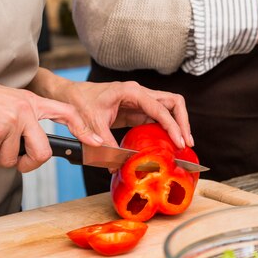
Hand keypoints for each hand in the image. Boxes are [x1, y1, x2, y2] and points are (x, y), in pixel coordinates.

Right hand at [0, 69, 101, 172]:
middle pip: (42, 153)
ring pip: (9, 161)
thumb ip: (26, 121)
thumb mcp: (9, 103)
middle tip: (12, 161)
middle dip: (27, 164)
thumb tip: (33, 151)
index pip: (67, 113)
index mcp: (32, 102)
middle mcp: (26, 111)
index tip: (96, 142)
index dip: (83, 129)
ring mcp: (11, 121)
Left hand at [59, 80, 191, 150]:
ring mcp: (141, 101)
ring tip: (183, 143)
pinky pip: (159, 117)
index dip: (172, 126)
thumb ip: (106, 144)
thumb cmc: (80, 102)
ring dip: (178, 124)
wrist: (71, 95)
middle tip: (186, 142)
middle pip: (173, 102)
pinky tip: (169, 142)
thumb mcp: (92, 124)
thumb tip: (116, 166)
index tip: (180, 142)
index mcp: (131, 91)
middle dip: (183, 121)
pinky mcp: (138, 110)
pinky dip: (167, 128)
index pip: (160, 108)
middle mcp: (140, 93)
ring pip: (170, 108)